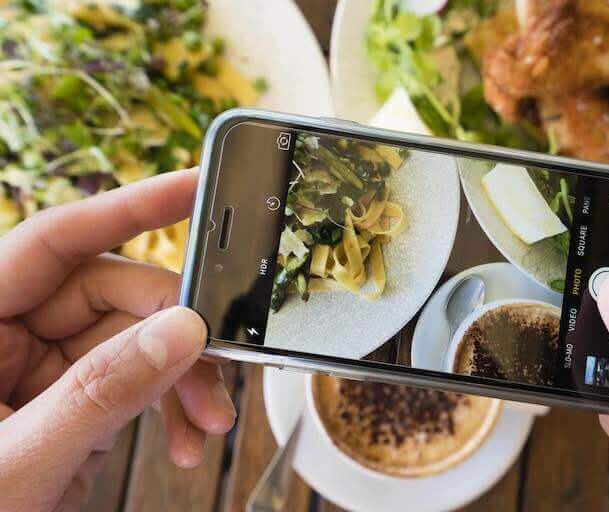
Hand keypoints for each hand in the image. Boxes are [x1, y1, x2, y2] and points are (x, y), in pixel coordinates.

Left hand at [0, 169, 236, 511]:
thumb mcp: (23, 459)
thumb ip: (100, 392)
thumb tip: (180, 331)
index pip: (56, 241)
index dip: (129, 207)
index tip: (195, 187)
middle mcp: (9, 330)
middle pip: (114, 292)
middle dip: (176, 334)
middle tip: (217, 369)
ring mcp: (44, 363)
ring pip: (138, 337)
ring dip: (183, 379)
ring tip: (207, 423)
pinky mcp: (75, 393)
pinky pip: (138, 377)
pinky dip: (172, 404)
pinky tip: (187, 437)